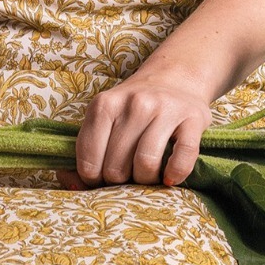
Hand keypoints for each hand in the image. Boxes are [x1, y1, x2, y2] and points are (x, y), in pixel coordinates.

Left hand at [70, 70, 215, 187]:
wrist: (175, 79)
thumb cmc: (133, 109)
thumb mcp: (104, 119)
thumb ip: (86, 150)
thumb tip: (70, 185)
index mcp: (104, 104)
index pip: (89, 161)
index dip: (93, 179)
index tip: (103, 176)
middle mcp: (135, 103)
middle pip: (117, 167)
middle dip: (120, 181)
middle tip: (127, 173)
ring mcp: (165, 109)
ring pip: (146, 164)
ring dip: (146, 180)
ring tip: (147, 175)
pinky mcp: (193, 118)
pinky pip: (182, 157)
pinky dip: (175, 174)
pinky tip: (170, 177)